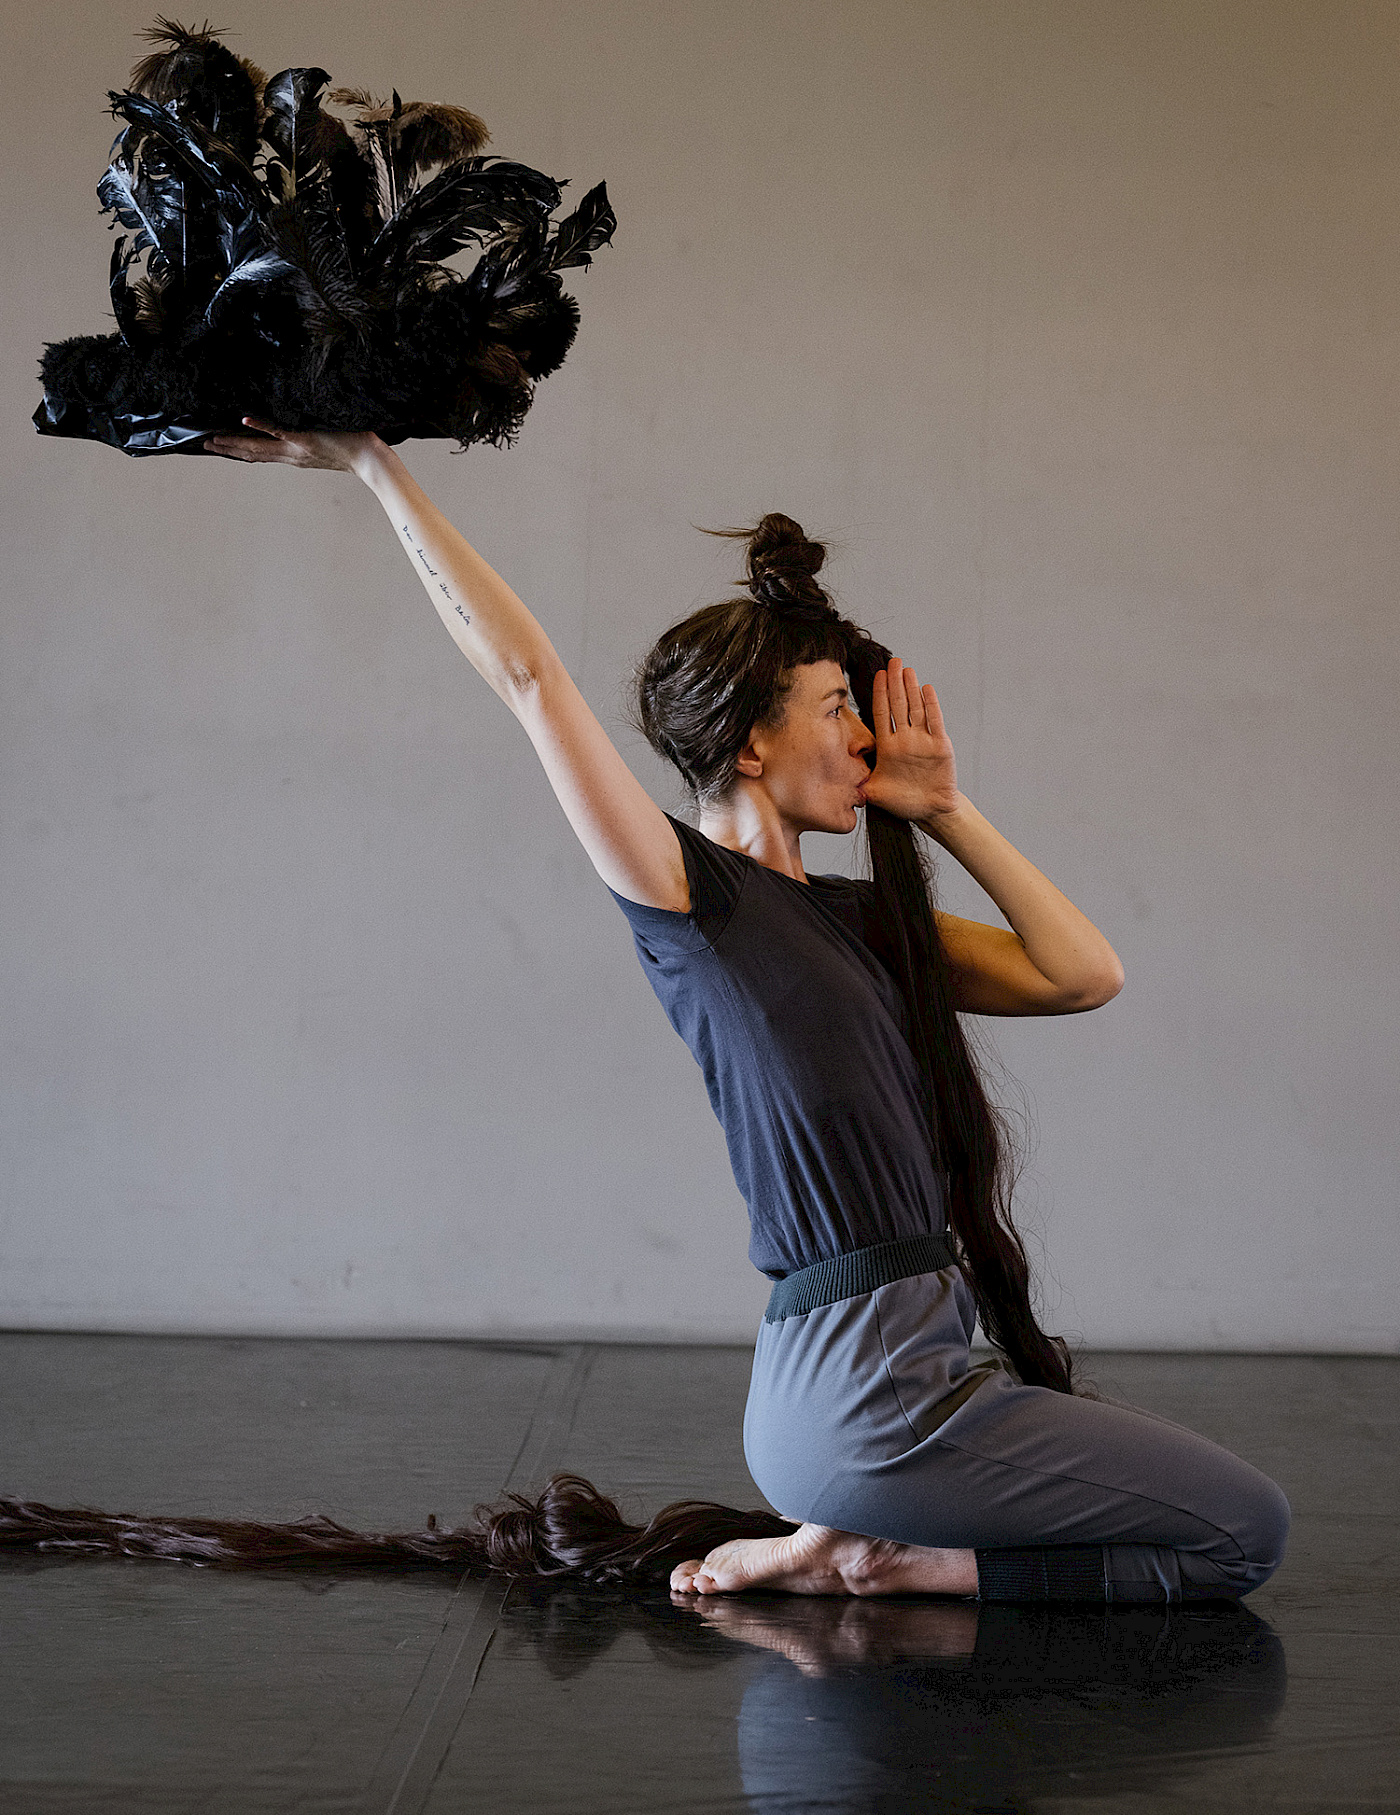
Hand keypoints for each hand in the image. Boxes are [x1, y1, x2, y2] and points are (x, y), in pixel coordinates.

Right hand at [202, 417, 386, 480]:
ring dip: (234, 441)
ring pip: (258, 446)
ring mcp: (296, 447)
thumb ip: (310, 433)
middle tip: (205, 443)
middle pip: (252, 453)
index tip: (221, 445)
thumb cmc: (354, 447)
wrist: (370, 460)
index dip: (239, 450)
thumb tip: (302, 420)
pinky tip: (243, 420)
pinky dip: (260, 425)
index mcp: (294, 455)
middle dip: (227, 448)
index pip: (260, 453)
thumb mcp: (325, 443)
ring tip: (213, 438)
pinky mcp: (305, 438)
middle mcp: (291, 454)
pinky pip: (278, 430)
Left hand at [862, 658, 961, 822]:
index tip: (876, 675)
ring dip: (911, 688)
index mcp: (887, 747)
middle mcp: (905, 739)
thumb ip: (860, 785)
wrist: (930, 811)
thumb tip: (841, 784)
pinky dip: (931, 705)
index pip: (881, 715)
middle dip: (894, 683)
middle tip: (892, 661)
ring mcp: (922, 741)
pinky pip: (935, 722)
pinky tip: (926, 688)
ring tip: (906, 669)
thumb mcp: (875, 793)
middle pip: (898, 705)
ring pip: (916, 709)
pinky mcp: (940, 746)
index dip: (879, 695)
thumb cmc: (902, 802)